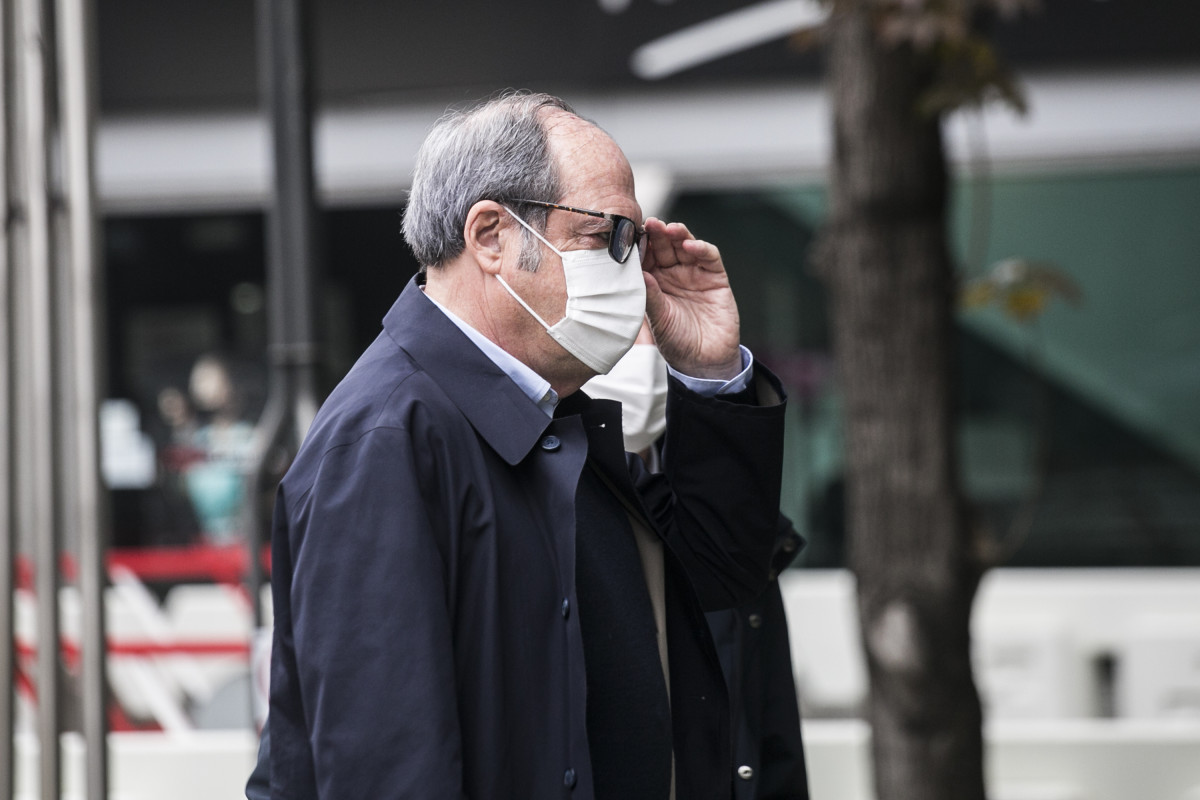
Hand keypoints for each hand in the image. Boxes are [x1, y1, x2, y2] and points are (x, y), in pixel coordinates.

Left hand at [641, 218, 741, 379]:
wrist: (704, 362)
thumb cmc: (676, 341)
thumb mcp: (658, 319)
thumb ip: (649, 296)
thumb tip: (637, 273)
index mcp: (654, 282)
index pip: (646, 256)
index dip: (640, 245)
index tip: (631, 235)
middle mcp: (673, 274)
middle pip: (664, 246)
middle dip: (657, 234)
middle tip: (649, 224)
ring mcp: (694, 273)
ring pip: (685, 245)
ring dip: (677, 235)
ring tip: (667, 229)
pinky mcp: (715, 277)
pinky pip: (708, 256)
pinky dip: (700, 248)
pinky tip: (689, 245)